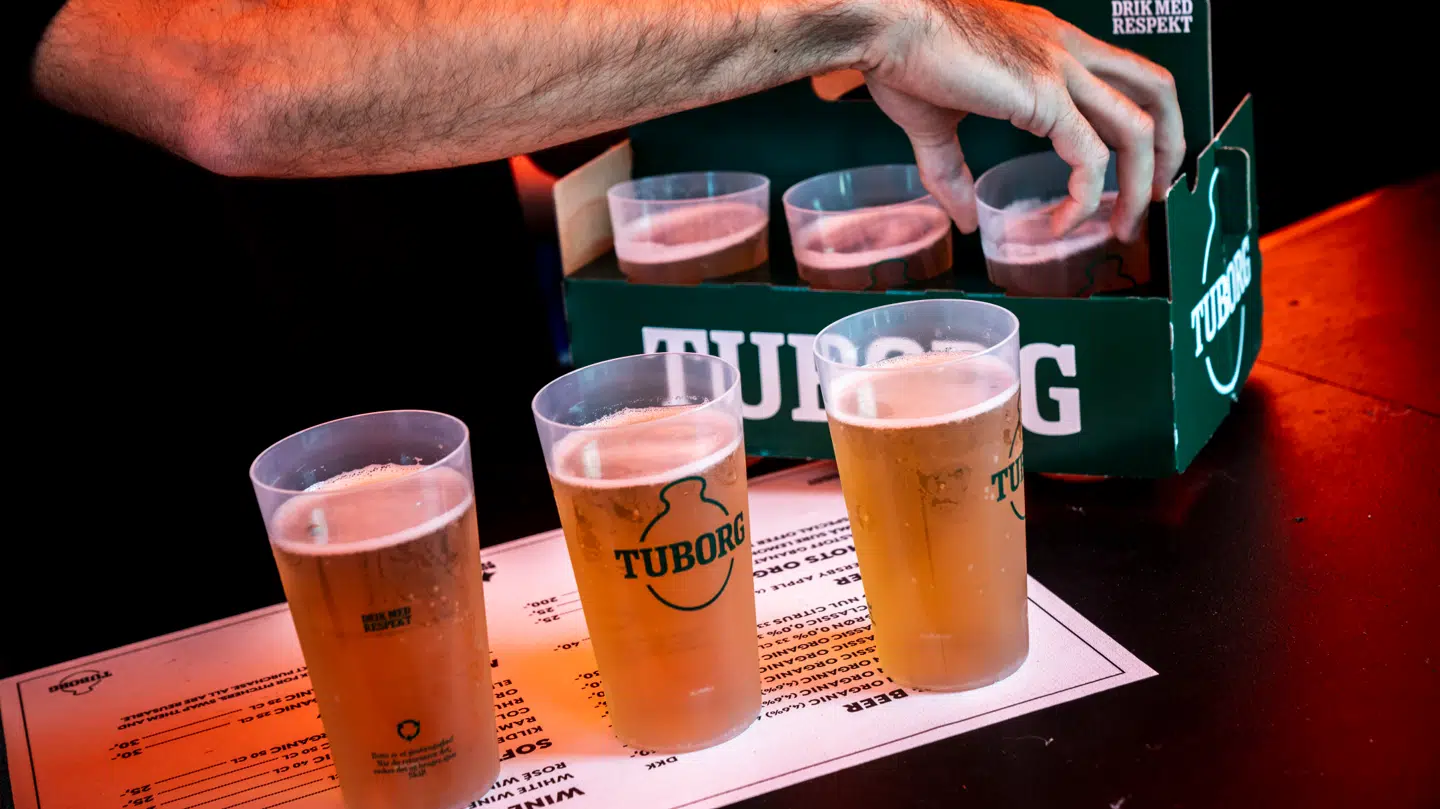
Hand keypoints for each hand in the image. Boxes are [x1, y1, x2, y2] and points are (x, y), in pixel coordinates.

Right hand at [860, 0, 1183, 241]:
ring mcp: (1061, 69)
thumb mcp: (935, 120)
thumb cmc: (901, 54)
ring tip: (1122, 225)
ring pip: (1138, 128)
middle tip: (1155, 198)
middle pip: (1156, 93)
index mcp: (1050, 43)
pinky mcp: (1043, 96)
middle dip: (1170, 150)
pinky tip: (1061, 222)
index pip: (1124, 78)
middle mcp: (1067, 49)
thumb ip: (952, 171)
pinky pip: (1088, 158)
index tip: (1129, 171)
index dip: (1142, 124)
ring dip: (1140, 185)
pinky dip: (1083, 199)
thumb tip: (964, 217)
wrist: (884, 24)